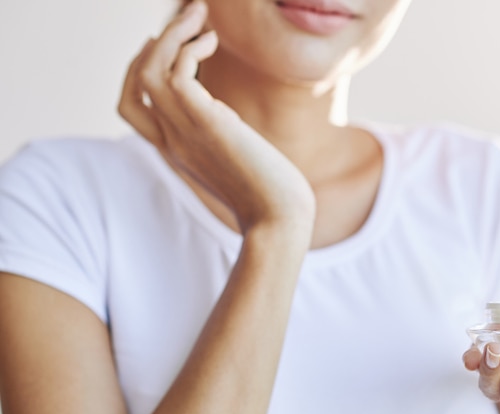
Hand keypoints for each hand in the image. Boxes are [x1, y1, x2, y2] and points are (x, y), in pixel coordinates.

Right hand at [118, 0, 314, 232]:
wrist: (279, 220)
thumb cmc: (269, 195)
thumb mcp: (232, 161)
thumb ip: (218, 139)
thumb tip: (227, 119)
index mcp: (174, 151)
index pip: (132, 107)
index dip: (137, 71)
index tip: (159, 43)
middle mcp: (171, 141)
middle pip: (136, 83)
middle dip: (156, 42)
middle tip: (186, 14)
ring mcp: (184, 133)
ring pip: (150, 70)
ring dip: (171, 33)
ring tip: (199, 11)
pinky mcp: (208, 123)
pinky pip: (178, 72)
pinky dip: (189, 48)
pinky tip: (211, 42)